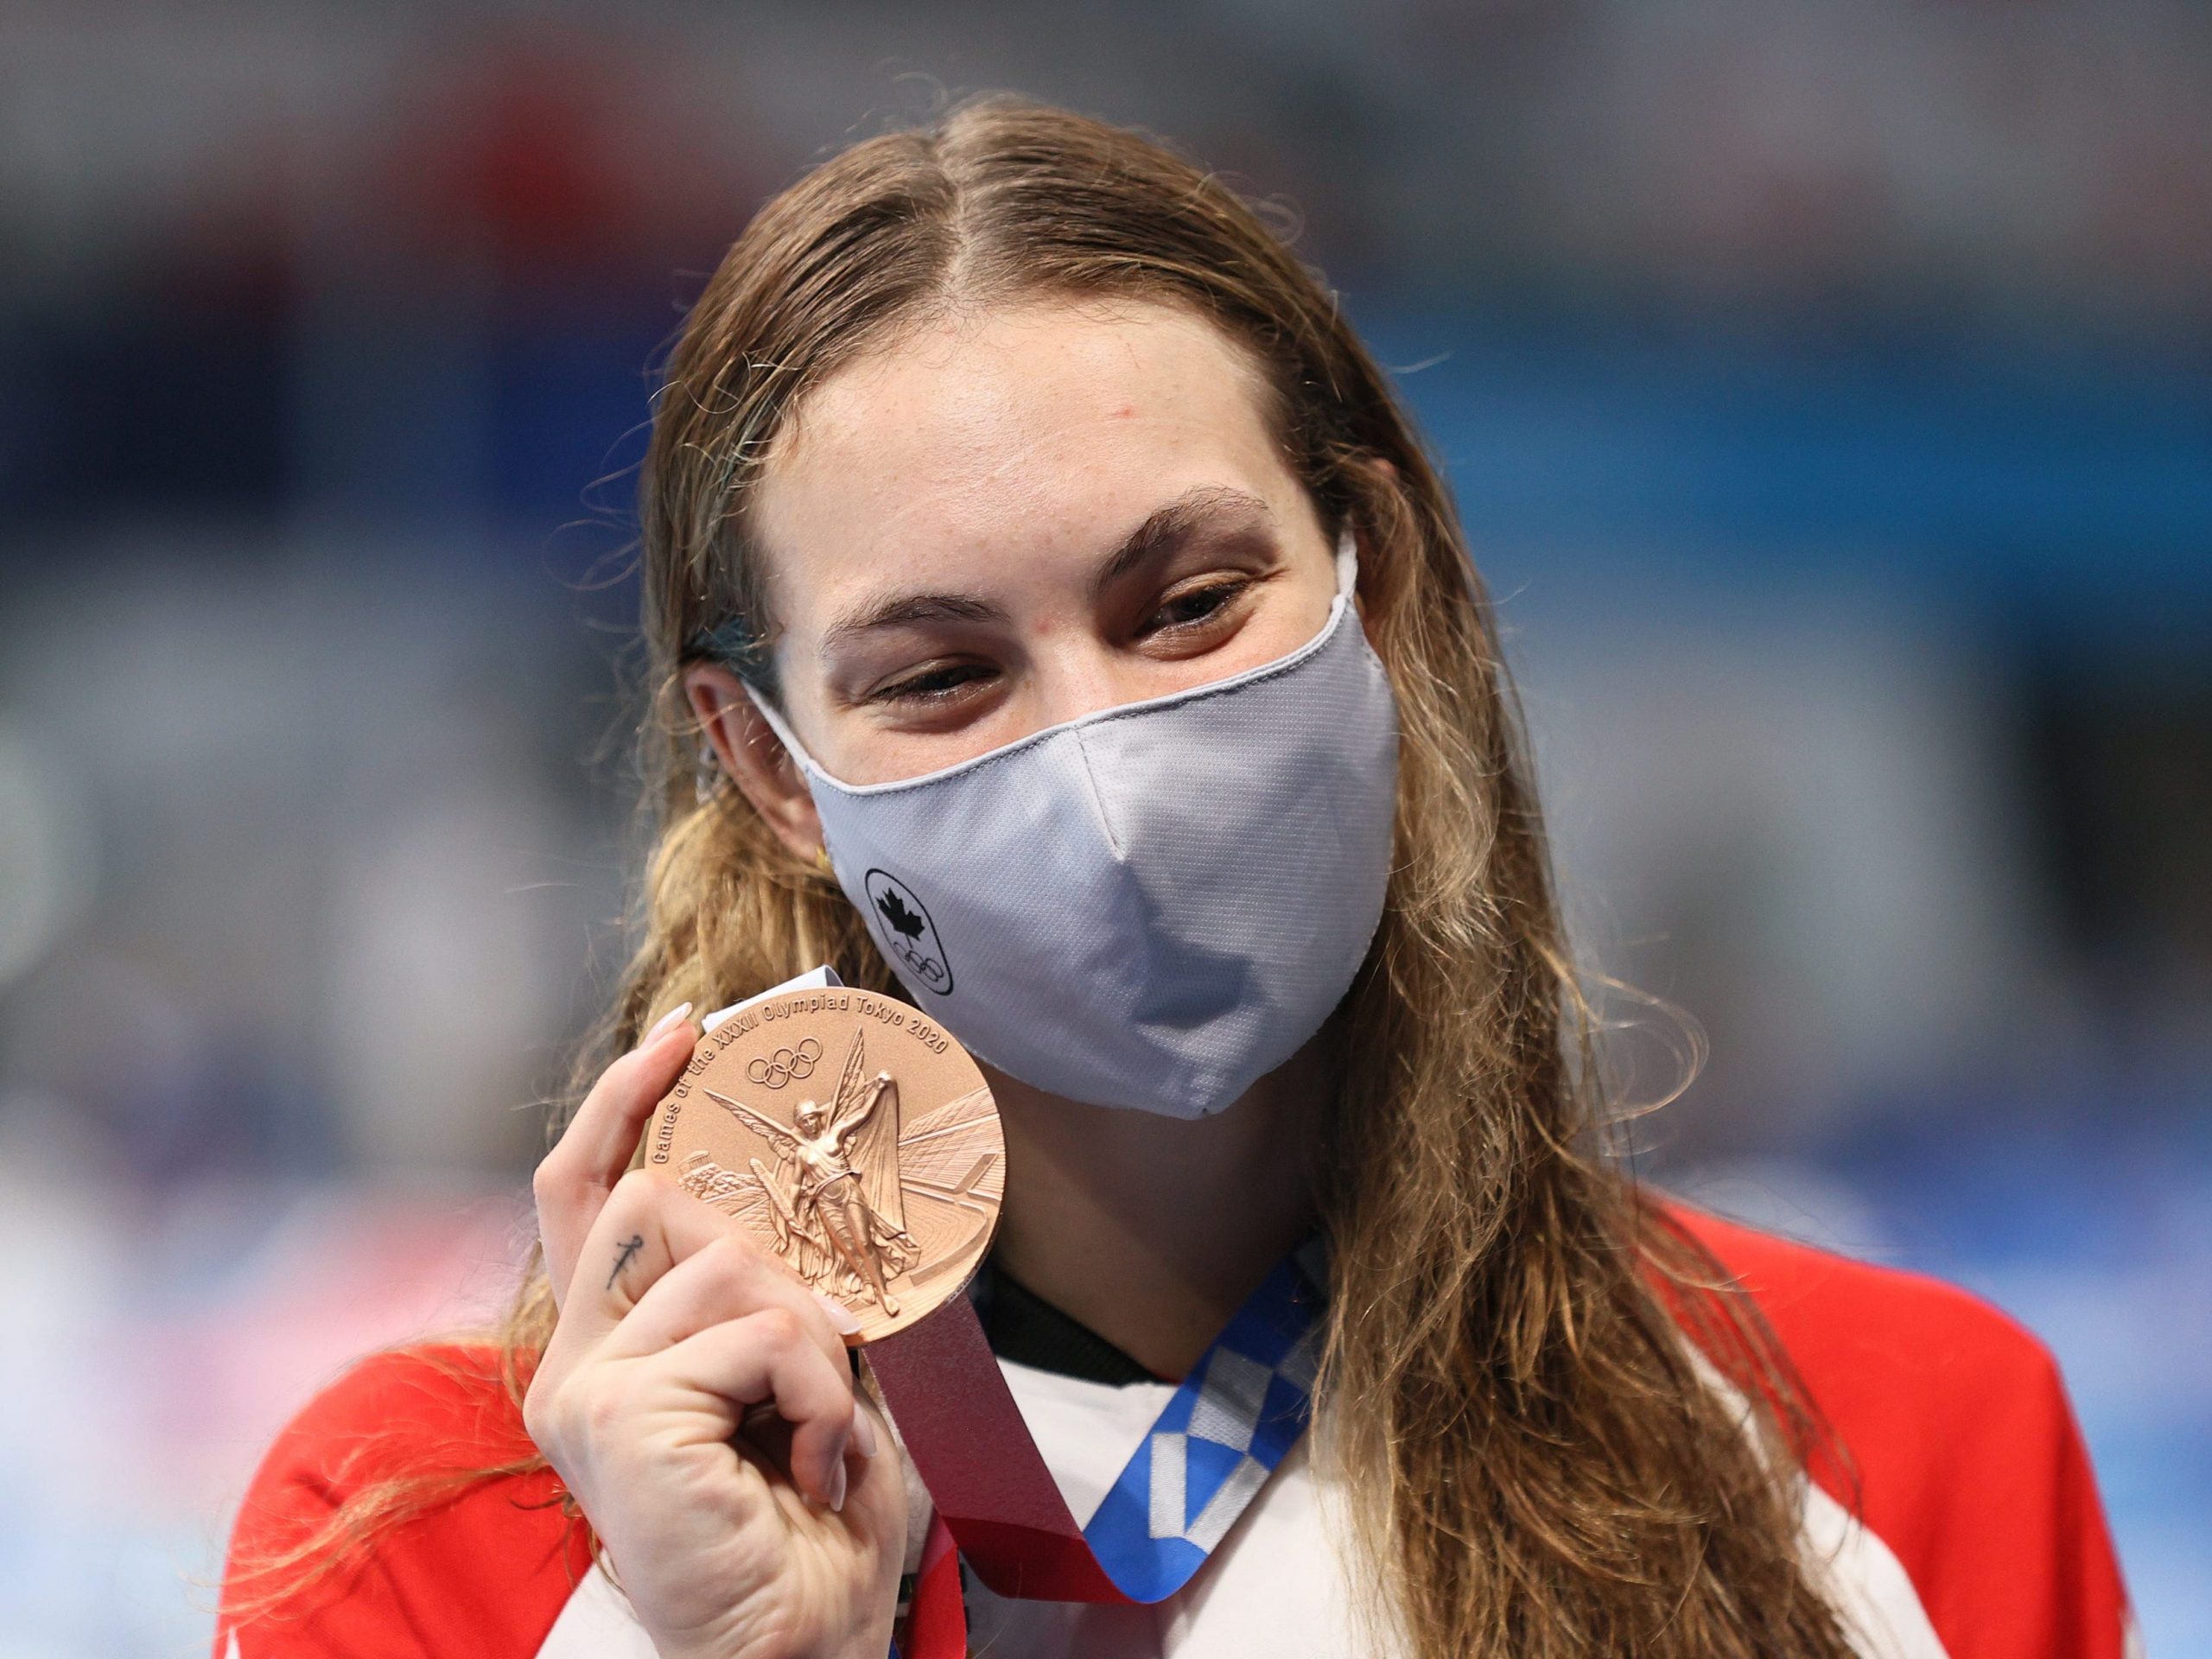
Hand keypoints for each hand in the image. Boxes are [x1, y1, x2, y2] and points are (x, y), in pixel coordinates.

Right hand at [526, 1013, 903, 1658]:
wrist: (802, 1643)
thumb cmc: (810, 1518)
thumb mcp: (795, 1372)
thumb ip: (763, 1288)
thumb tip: (789, 1182)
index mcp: (610, 1350)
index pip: (585, 1190)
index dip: (626, 1101)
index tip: (685, 1032)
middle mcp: (576, 1364)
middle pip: (661, 1199)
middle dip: (772, 1257)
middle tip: (823, 1350)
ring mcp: (586, 1388)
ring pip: (728, 1261)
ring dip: (814, 1340)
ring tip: (820, 1432)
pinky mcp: (616, 1414)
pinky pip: (758, 1329)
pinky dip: (818, 1387)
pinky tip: (811, 1461)